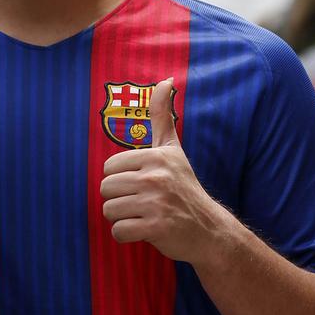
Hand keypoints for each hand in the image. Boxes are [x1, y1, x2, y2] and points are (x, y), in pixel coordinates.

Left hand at [100, 78, 236, 266]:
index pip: (108, 168)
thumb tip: (165, 80)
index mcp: (156, 157)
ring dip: (122, 217)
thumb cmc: (184, 187)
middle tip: (143, 202)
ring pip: (109, 210)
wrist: (209, 229)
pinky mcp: (156, 228)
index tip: (142, 184)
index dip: (121, 179)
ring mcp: (156, 203)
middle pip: (105, 189)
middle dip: (120, 199)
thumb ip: (163, 116)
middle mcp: (156, 177)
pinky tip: (145, 230)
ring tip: (144, 215)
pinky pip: (118, 231)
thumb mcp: (173, 149)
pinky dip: (127, 234)